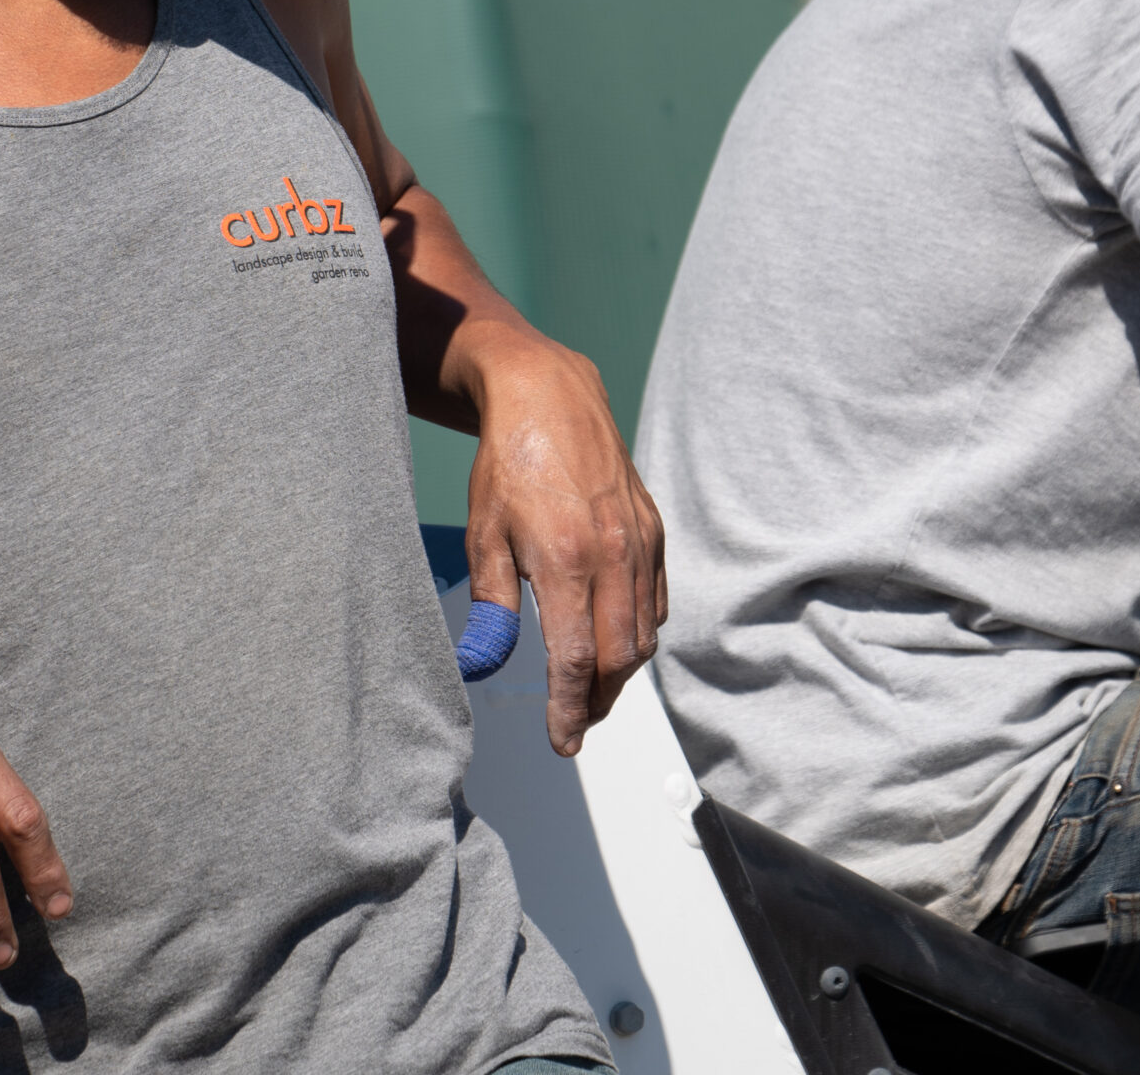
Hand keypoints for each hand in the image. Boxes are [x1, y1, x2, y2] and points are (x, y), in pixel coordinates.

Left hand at [462, 337, 665, 756]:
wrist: (550, 394)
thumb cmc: (508, 462)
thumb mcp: (483, 532)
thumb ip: (491, 604)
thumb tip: (483, 664)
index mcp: (566, 561)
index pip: (576, 661)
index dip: (569, 711)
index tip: (563, 744)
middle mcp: (614, 555)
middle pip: (620, 658)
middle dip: (598, 702)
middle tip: (575, 723)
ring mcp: (641, 542)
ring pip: (644, 633)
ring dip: (621, 673)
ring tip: (592, 692)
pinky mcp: (653, 529)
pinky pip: (656, 599)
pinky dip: (640, 631)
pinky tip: (615, 640)